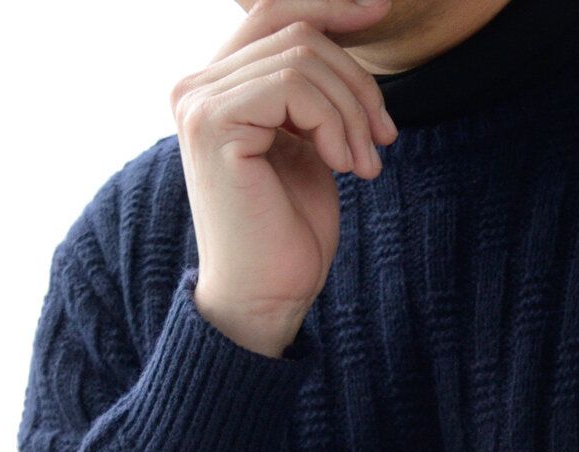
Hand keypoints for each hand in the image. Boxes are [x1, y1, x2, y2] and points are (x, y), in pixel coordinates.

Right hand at [174, 0, 399, 355]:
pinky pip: (293, 86)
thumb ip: (313, 85)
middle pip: (295, 30)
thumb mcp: (311, 139)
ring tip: (365, 163)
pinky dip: (334, 123)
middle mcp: (195, 86)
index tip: (379, 11)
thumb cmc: (290, 229)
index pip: (272, 12)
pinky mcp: (211, 123)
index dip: (329, 6)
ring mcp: (197, 102)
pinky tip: (343, 166)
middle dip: (356, 80)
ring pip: (303, 56)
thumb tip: (350, 18)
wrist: (267, 296)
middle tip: (384, 138)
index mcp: (215, 86)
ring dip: (353, 110)